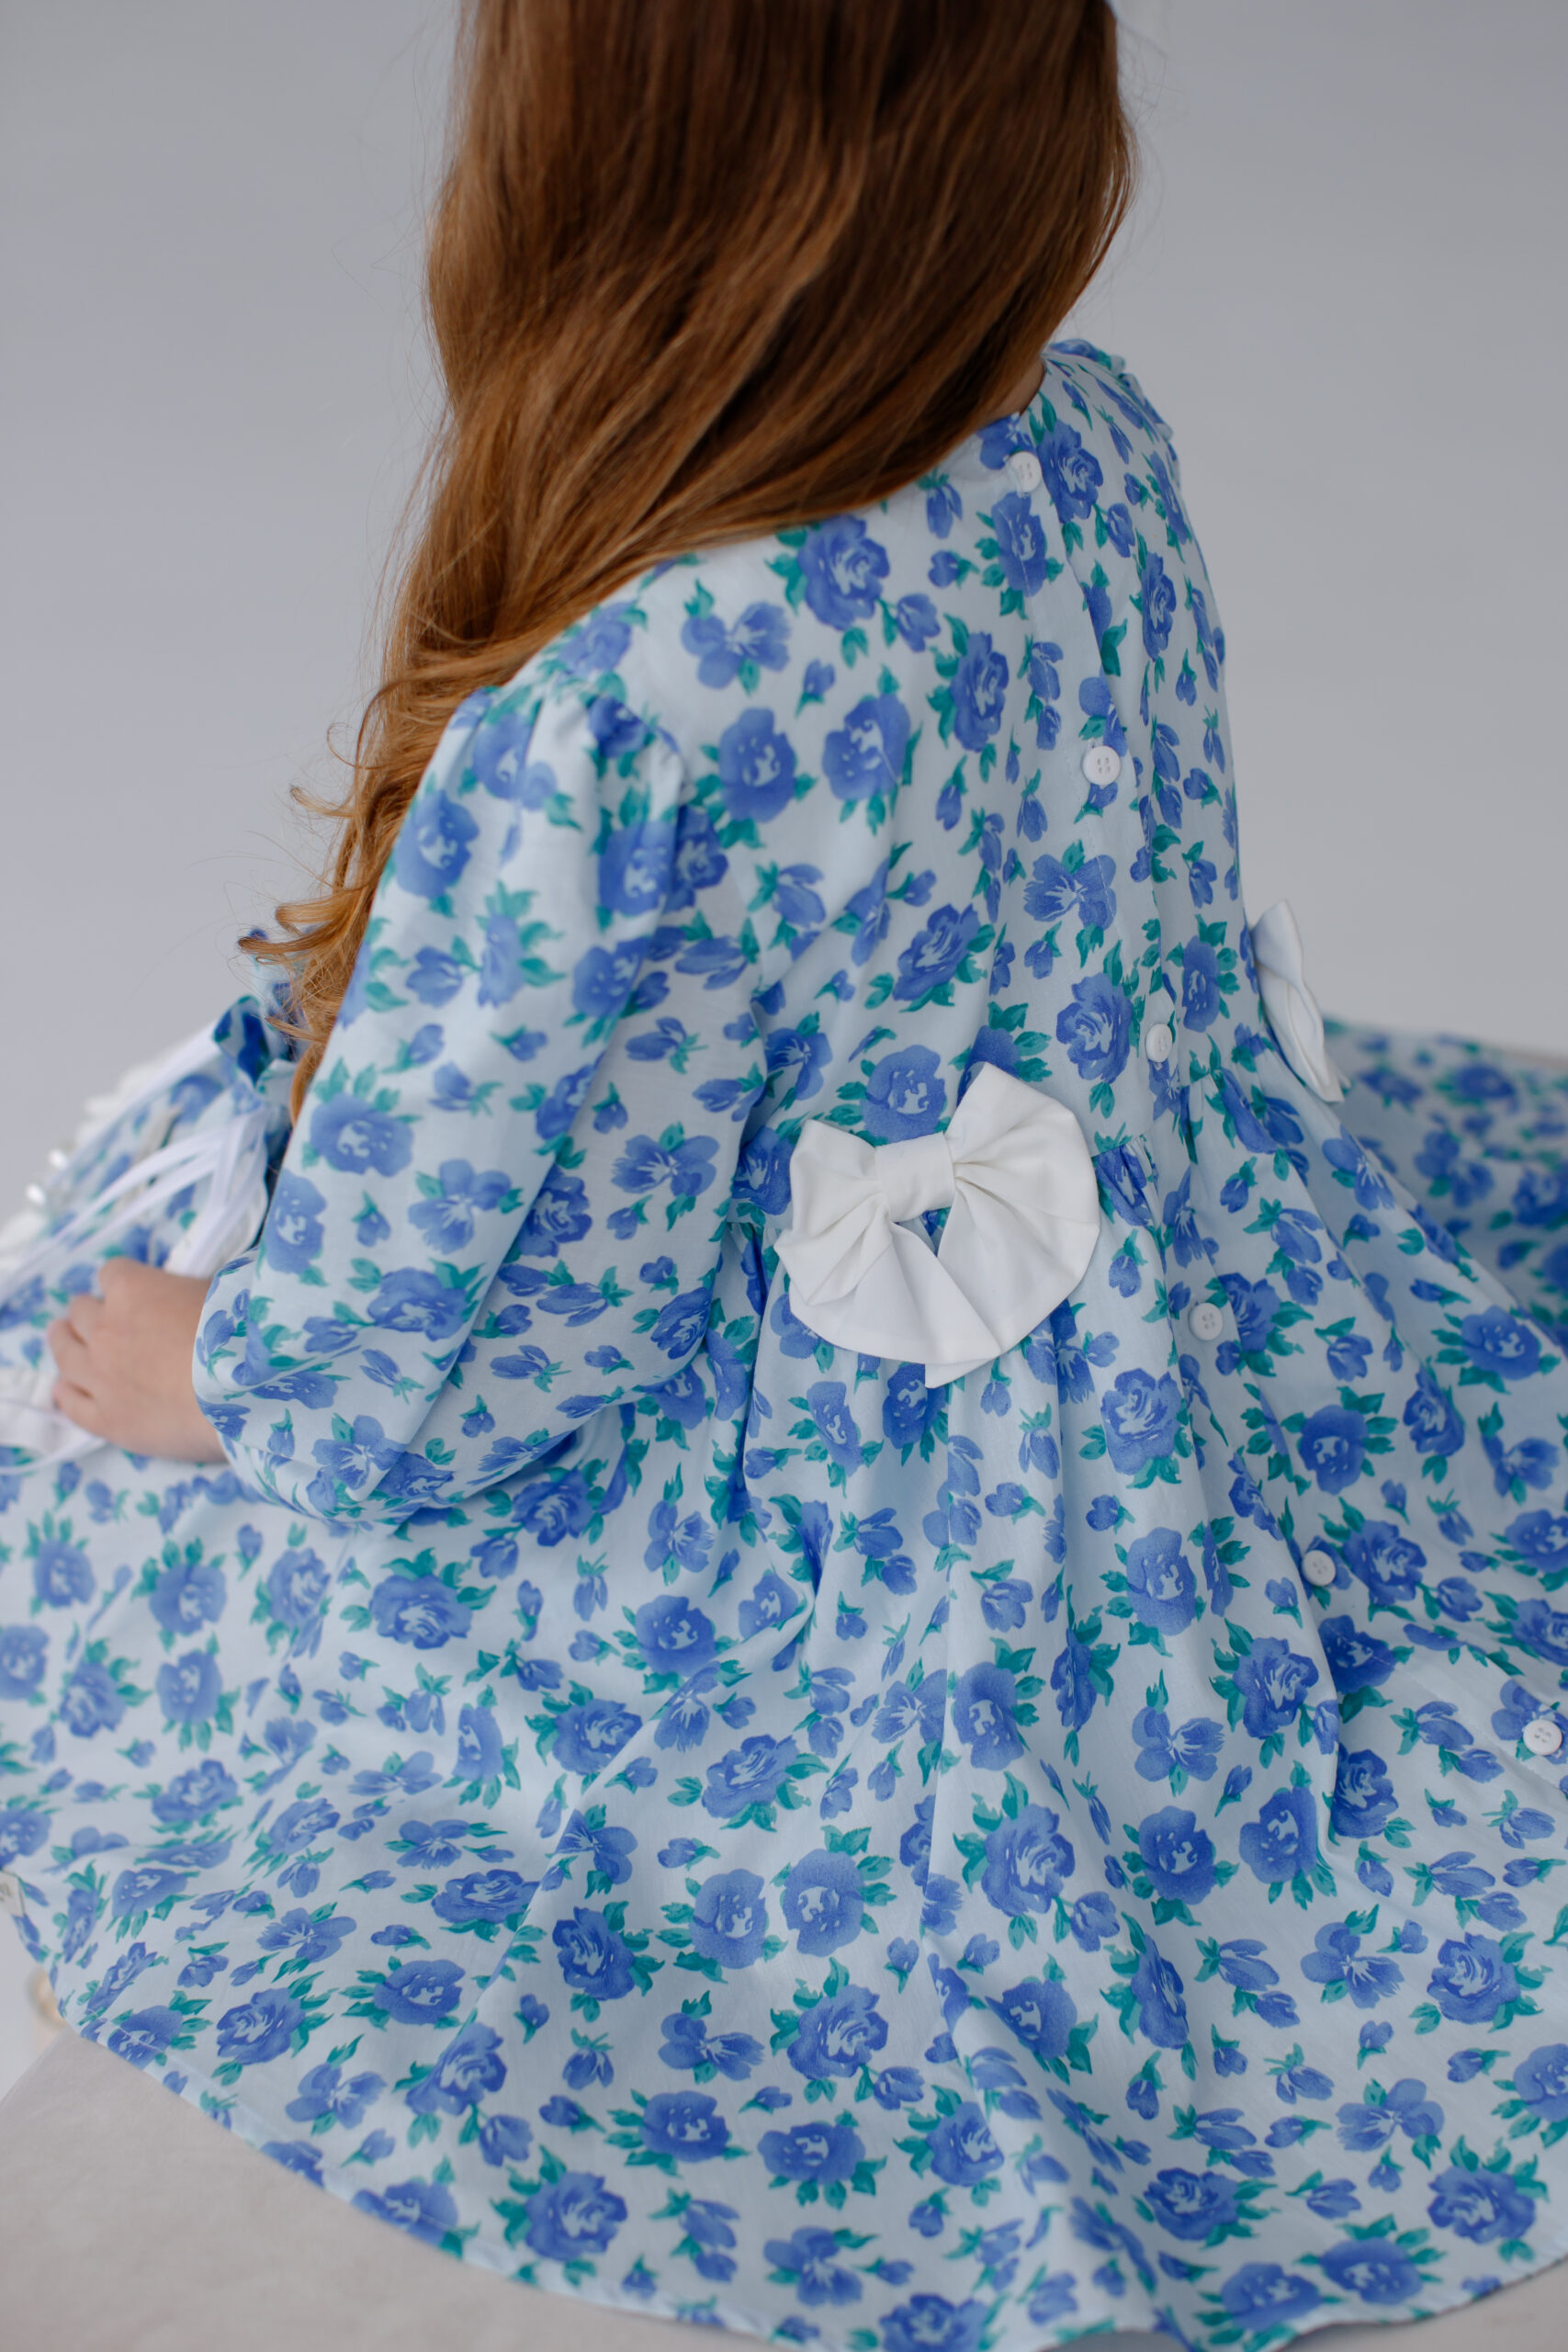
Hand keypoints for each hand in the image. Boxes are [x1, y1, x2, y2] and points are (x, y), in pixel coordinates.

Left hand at [48, 1258, 227, 1462]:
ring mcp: (100, 1376)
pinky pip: (73, 1404)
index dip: (125, 1282)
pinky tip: (63, 1389)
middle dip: (89, 1311)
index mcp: (132, 1290)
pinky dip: (66, 1393)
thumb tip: (189, 1295)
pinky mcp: (107, 1419)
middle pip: (81, 1311)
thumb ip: (190, 1291)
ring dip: (63, 1342)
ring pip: (65, 1354)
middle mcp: (105, 1329)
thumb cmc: (241, 1333)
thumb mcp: (218, 1290)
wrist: (243, 1391)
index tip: (136, 1292)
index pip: (113, 1274)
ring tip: (62, 1337)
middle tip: (96, 1317)